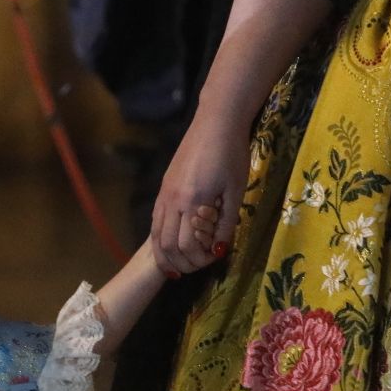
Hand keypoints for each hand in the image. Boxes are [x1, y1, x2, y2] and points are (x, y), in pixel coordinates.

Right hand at [151, 113, 247, 276]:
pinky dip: (160, 239)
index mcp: (191, 202)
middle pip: (166, 245)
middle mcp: (171, 201)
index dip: (199, 259)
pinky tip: (172, 244)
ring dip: (166, 254)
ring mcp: (164, 194)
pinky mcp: (163, 189)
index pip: (187, 245)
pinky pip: (155, 221)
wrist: (215, 122)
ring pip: (155, 235)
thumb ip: (226, 223)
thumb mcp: (235, 191)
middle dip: (181, 262)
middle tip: (196, 267)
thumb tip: (217, 251)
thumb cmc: (231, 154)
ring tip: (180, 264)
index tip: (214, 257)